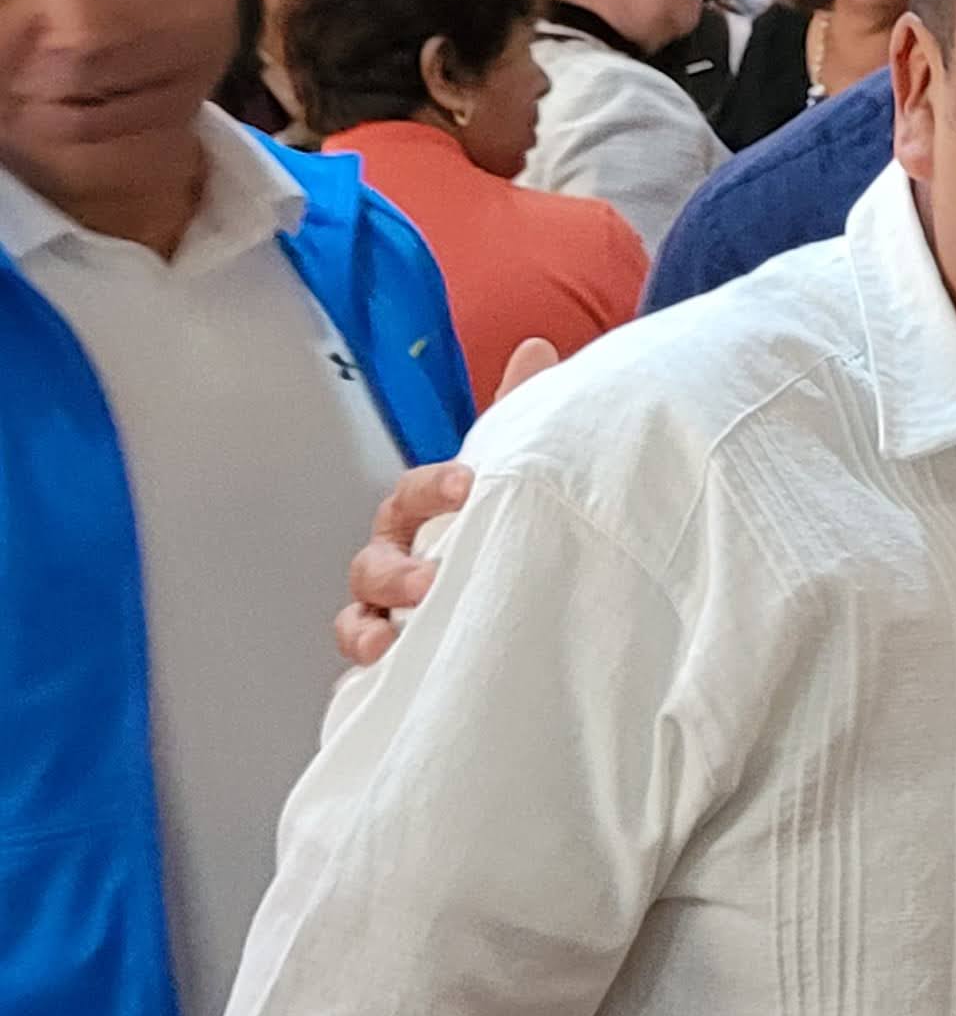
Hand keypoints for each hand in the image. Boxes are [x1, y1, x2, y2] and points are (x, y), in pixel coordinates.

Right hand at [329, 339, 550, 666]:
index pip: (418, 492)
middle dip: (397, 569)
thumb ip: (517, 412)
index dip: (438, 487)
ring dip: (368, 623)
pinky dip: (366, 660)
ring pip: (359, 609)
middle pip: (377, 557)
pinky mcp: (394, 649)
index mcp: (424, 509)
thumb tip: (535, 347)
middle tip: (430, 581)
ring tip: (389, 639)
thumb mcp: (509, 471)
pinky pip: (364, 655)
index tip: (469, 487)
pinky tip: (382, 668)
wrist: (511, 582)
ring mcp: (387, 605)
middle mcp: (397, 554)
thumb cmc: (495, 518)